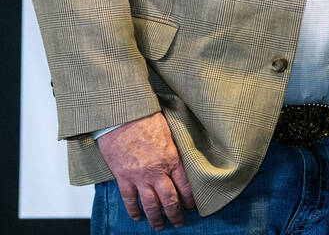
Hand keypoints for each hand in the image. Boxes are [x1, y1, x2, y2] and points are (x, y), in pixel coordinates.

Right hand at [96, 112, 194, 228]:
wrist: (122, 118)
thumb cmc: (146, 120)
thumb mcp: (170, 133)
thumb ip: (176, 150)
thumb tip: (182, 162)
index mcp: (172, 159)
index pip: (185, 186)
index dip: (190, 199)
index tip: (192, 206)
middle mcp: (157, 172)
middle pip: (170, 200)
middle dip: (176, 214)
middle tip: (180, 222)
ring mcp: (139, 176)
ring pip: (150, 204)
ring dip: (157, 218)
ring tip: (161, 226)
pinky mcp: (123, 177)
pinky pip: (129, 199)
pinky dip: (134, 210)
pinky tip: (137, 217)